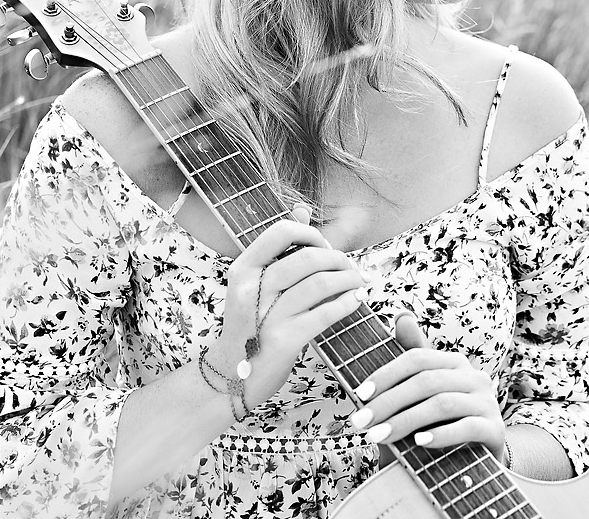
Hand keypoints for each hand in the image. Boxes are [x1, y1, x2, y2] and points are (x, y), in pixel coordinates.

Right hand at [207, 205, 371, 410]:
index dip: (311, 234)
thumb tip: (301, 210)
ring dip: (349, 280)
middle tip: (350, 268)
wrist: (230, 379)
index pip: (281, 232)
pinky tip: (356, 301)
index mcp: (242, 269)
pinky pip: (326, 313)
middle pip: (307, 258)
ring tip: (358, 283)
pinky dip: (348, 303)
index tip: (325, 246)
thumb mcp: (254, 285)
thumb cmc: (250, 327)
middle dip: (338, 259)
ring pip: (320, 283)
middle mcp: (251, 289)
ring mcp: (267, 316)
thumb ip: (278, 251)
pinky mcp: (285, 340)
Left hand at [347, 314, 506, 460]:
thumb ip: (410, 366)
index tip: (359, 395)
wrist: (475, 461)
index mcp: (454, 363)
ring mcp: (488, 402)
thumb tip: (402, 316)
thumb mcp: (420, 398)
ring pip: (443, 403)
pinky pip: (467, 427)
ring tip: (379, 436)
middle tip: (361, 422)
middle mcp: (474, 377)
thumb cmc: (438, 426)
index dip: (386, 374)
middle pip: (426, 381)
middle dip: (388, 401)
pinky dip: (440, 434)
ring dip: (406, 420)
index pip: (417, 358)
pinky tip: (419, 442)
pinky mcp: (496, 430)